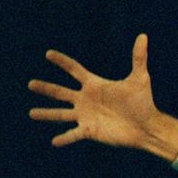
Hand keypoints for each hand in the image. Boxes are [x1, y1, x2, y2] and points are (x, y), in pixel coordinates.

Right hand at [29, 33, 177, 159]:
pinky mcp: (90, 131)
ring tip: (31, 113)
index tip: (48, 54)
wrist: (147, 126)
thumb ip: (139, 57)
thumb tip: (143, 35)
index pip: (74, 69)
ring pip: (61, 114)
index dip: (62, 62)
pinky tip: (54, 141)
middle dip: (46, 88)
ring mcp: (86, 116)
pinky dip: (64, 138)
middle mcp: (87, 99)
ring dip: (46, 114)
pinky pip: (73, 135)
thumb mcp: (140, 79)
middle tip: (30, 84)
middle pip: (61, 92)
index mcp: (95, 85)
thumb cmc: (143, 102)